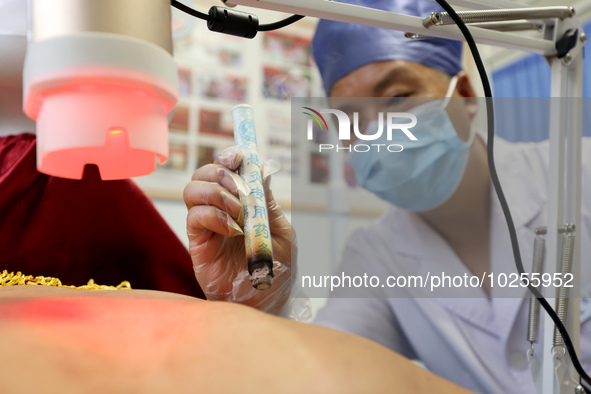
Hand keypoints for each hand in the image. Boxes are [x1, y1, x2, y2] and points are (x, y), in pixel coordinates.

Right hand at [184, 146, 295, 313]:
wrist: (267, 304)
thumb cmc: (277, 271)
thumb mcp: (281, 233)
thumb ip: (268, 203)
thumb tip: (263, 170)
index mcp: (243, 203)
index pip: (226, 169)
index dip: (229, 156)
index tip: (239, 156)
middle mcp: (221, 210)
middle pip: (204, 173)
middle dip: (221, 172)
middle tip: (241, 188)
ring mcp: (208, 226)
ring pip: (192, 190)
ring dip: (217, 194)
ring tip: (239, 214)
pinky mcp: (198, 243)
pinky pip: (194, 216)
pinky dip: (214, 215)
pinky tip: (233, 230)